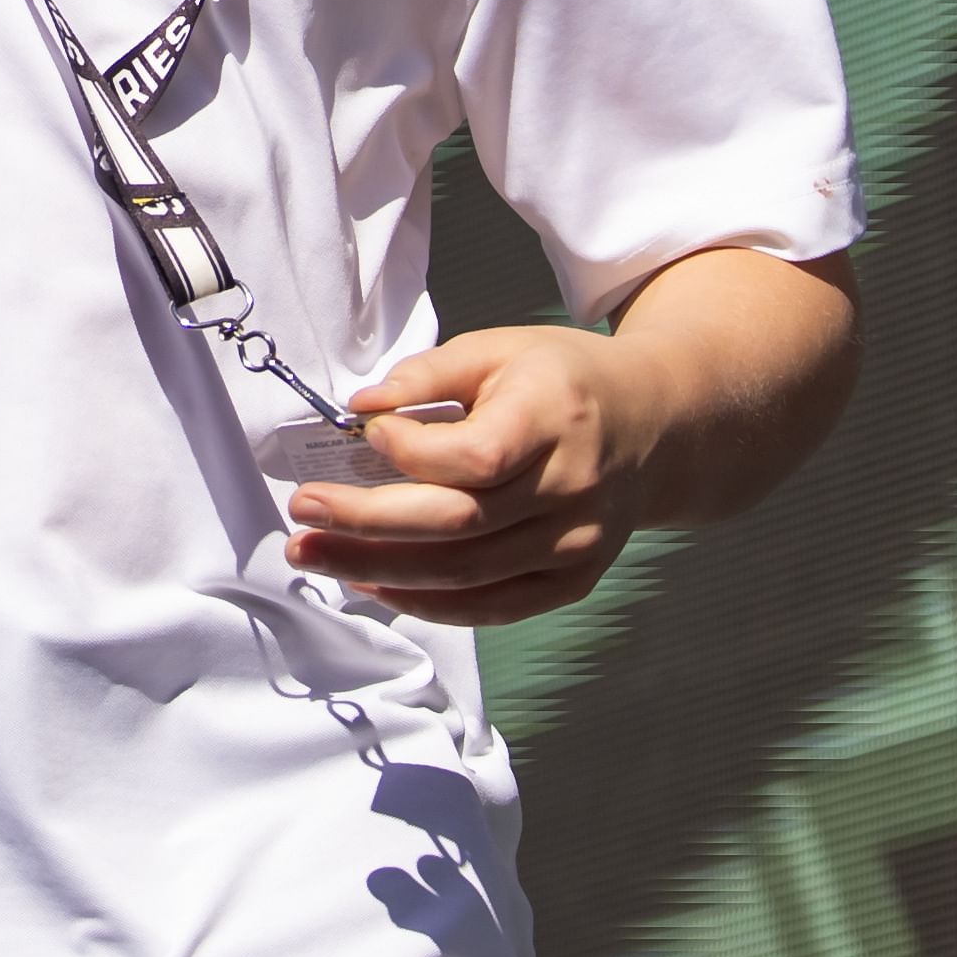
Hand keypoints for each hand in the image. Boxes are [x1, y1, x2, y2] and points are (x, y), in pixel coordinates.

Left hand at [281, 329, 652, 622]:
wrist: (655, 426)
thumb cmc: (562, 380)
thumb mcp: (499, 349)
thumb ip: (428, 375)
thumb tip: (359, 407)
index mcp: (555, 419)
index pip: (474, 457)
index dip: (410, 452)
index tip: (364, 432)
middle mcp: (571, 489)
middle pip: (457, 525)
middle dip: (365, 524)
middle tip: (301, 513)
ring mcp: (576, 545)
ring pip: (466, 574)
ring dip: (379, 570)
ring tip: (314, 554)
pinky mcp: (573, 580)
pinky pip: (492, 606)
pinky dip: (429, 604)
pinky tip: (373, 584)